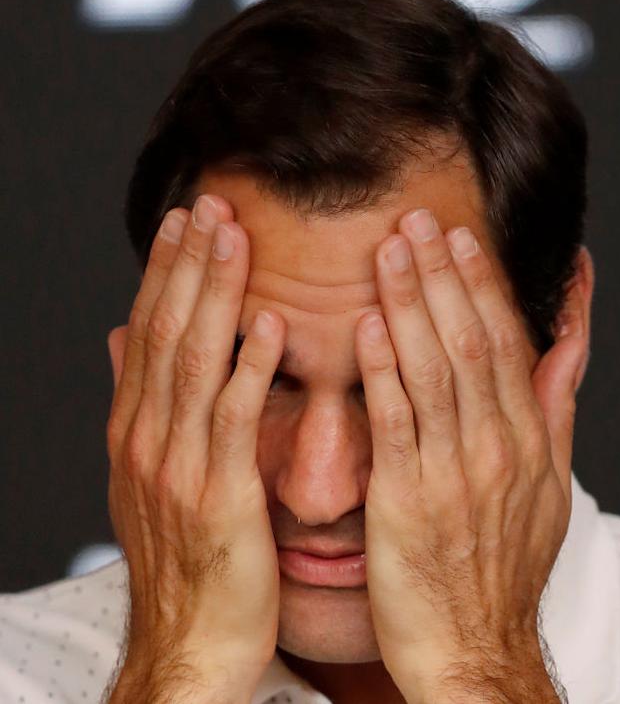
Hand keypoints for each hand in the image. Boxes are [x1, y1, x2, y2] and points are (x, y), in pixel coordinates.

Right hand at [106, 194, 284, 701]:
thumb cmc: (185, 560)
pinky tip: (267, 324)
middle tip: (209, 204)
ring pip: (194, 361)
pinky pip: (232, 421)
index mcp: (136, 430)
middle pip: (167, 331)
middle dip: (188, 263)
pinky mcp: (217, 497)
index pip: (148, 330)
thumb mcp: (147, 478)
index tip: (183, 219)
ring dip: (214, 295)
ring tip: (232, 238)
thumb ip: (141, 404)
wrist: (188, 647)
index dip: (164, 271)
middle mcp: (147, 438)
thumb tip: (120, 339)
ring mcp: (177, 467)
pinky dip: (248, 368)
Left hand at [354, 209, 581, 702]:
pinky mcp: (408, 500)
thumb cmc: (501, 565)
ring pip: (433, 370)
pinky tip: (367, 326)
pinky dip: (383, 370)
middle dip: (441, 276)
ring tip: (390, 252)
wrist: (473, 649)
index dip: (479, 285)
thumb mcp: (550, 482)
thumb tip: (568, 334)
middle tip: (415, 221)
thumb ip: (554, 402)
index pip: (503, 343)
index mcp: (525, 438)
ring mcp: (453, 472)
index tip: (457, 237)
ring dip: (410, 305)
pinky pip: (397, 423)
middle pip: (468, 342)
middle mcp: (495, 447)